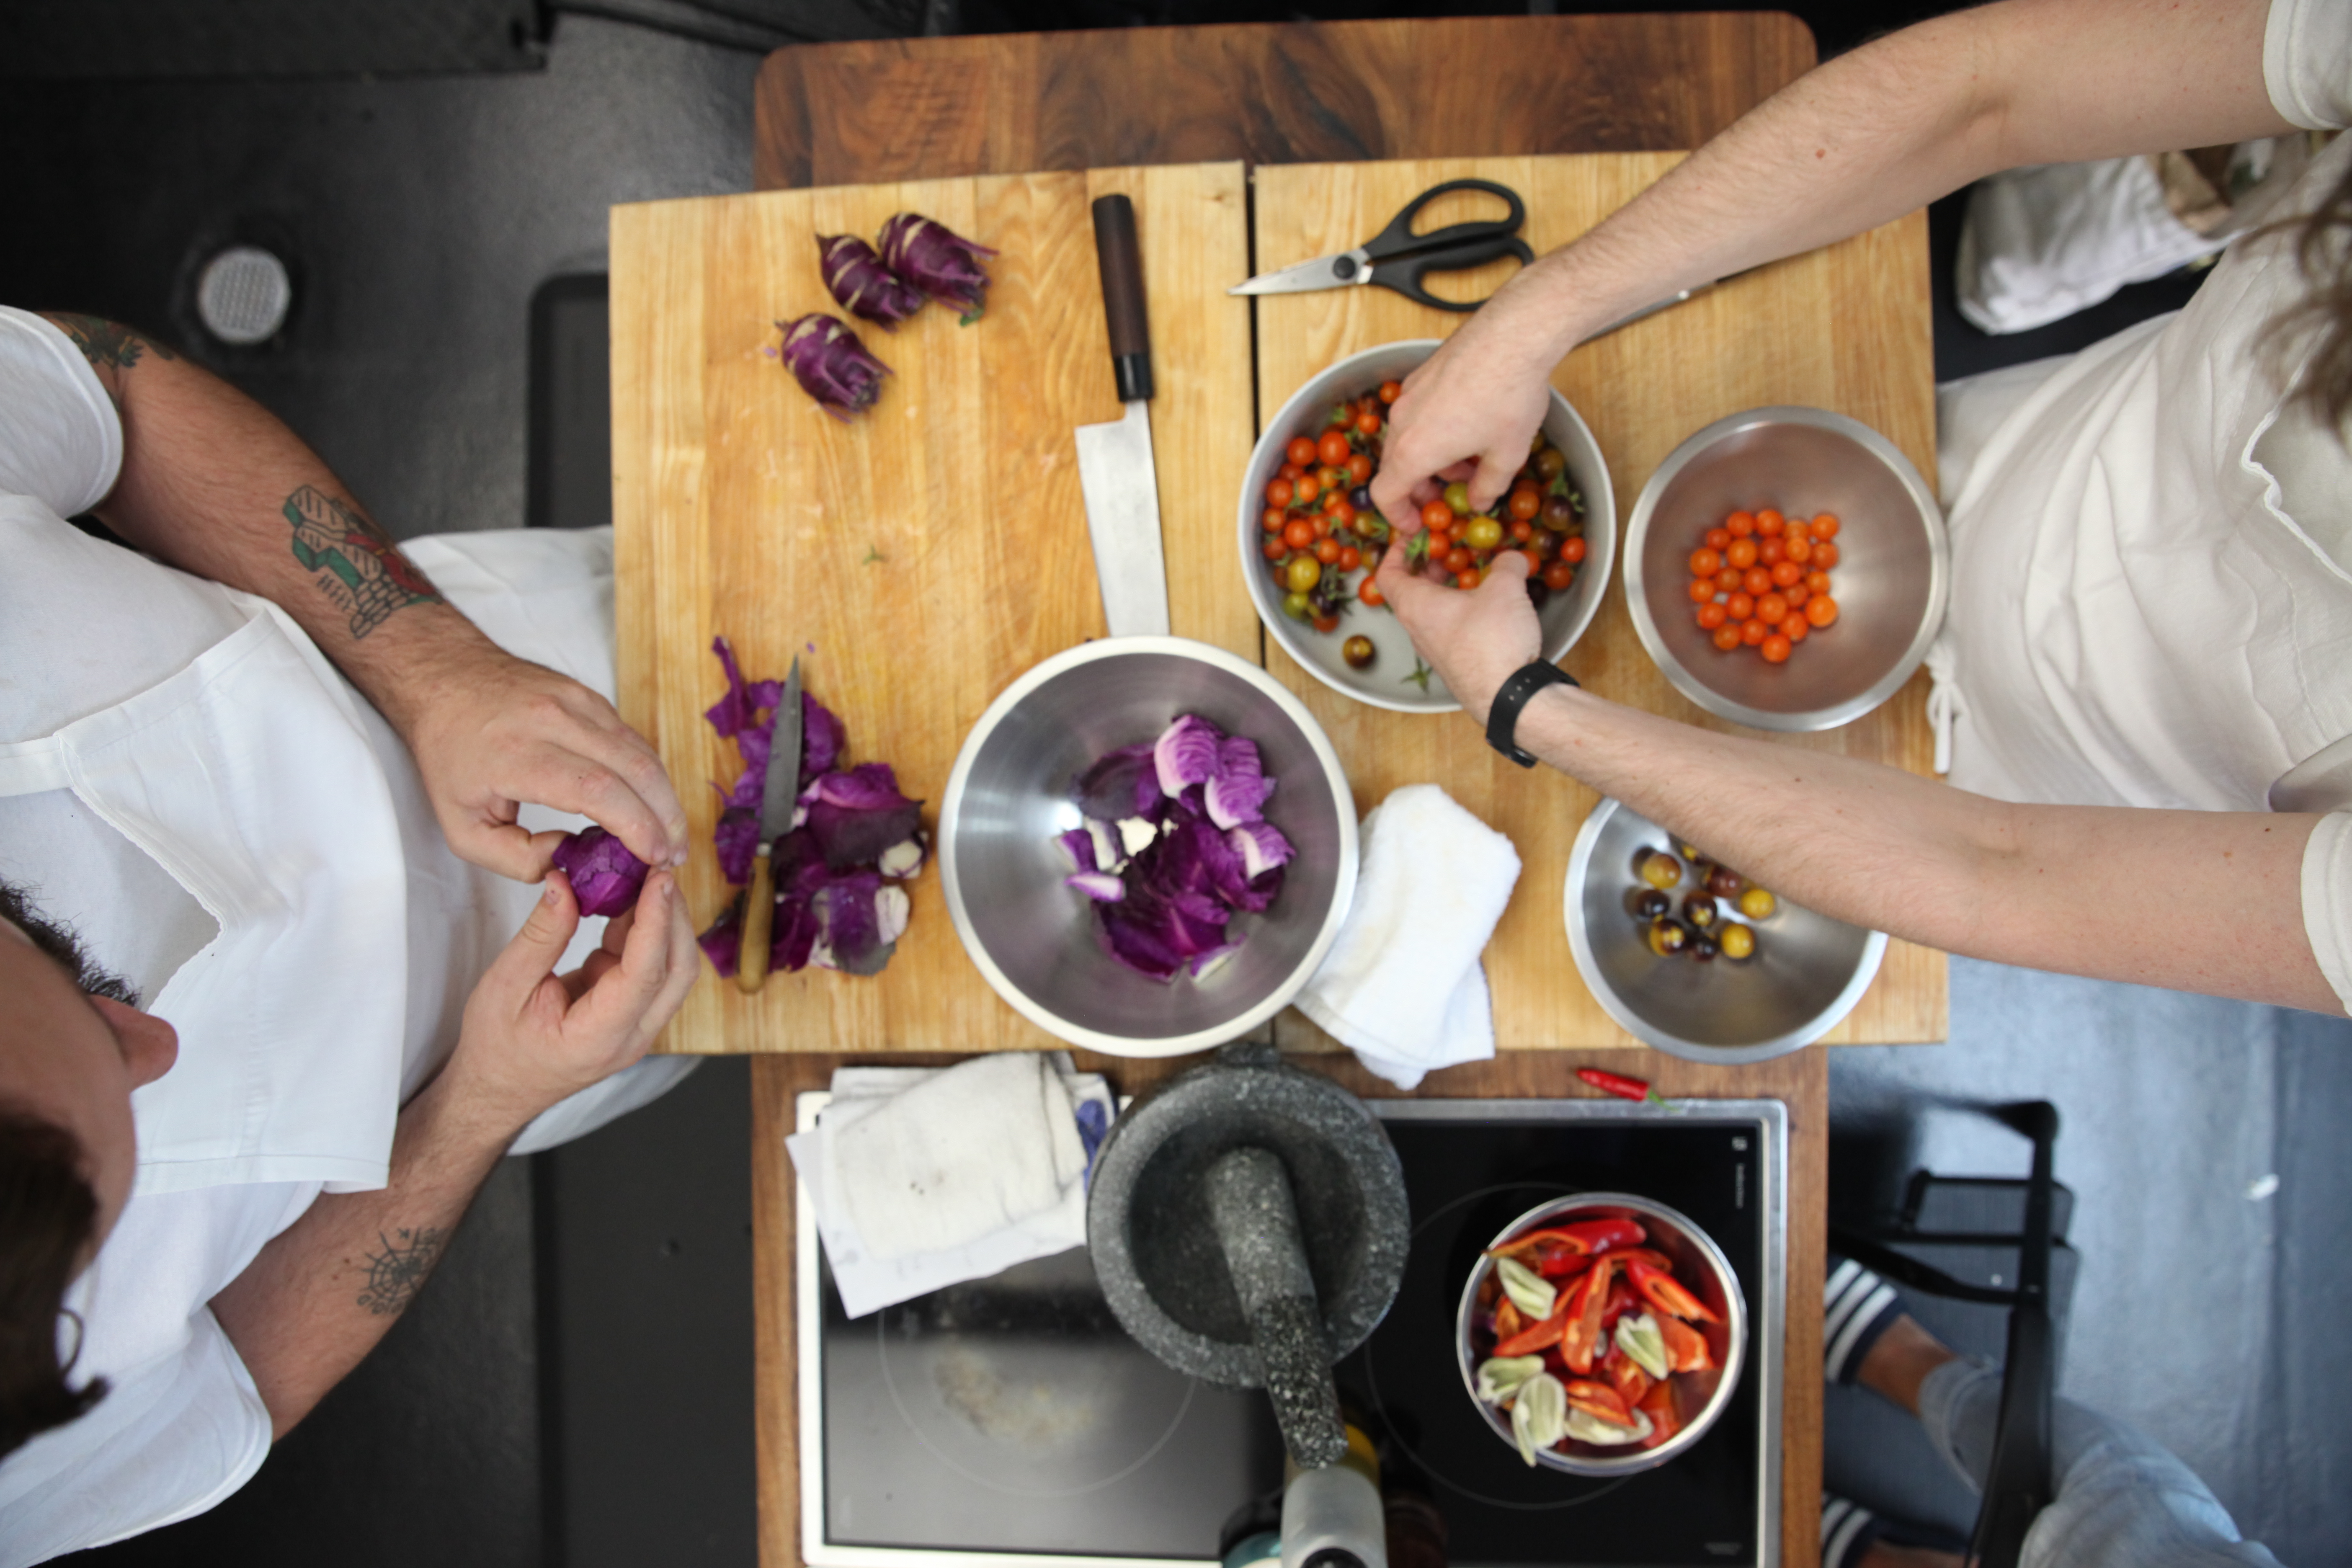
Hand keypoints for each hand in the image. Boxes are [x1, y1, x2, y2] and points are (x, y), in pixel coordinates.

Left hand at [399, 643, 687, 880]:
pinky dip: (648, 775)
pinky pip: (631, 739)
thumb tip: (569, 860)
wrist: (445, 678)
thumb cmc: (450, 755)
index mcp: (517, 754)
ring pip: (641, 752)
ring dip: (665, 797)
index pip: (597, 790)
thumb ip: (515, 859)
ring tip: (670, 835)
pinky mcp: (589, 695)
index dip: (636, 826)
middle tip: (674, 854)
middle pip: (634, 769)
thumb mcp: (460, 827)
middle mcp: (552, 720)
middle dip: (665, 818)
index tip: (654, 858)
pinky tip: (650, 802)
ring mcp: (575, 701)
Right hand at [449, 868, 699, 1131]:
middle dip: (673, 915)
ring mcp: (638, 1027)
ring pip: (671, 967)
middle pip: (677, 970)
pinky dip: (643, 932)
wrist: (497, 1089)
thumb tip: (565, 883)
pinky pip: (651, 967)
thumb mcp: (504, 987)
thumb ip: (541, 937)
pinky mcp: (633, 1012)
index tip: (658, 878)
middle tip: (656, 867)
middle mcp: (632, 1037)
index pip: (645, 975)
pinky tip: (625, 900)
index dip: (656, 922)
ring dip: (663, 921)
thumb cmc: (496, 1047)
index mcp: (598, 1038)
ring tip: (642, 876)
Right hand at [1368, 290, 1564, 528]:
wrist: (1513, 334)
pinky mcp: (1421, 374)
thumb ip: (1488, 487)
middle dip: (1421, 488)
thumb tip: (1479, 502)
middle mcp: (1402, 422)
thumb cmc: (1509, 397)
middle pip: (1396, 467)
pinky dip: (1434, 430)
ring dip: (1432, 458)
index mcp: (1414, 451)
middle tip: (1450, 495)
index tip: (1417, 524)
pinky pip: (1418, 413)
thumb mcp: (1507, 455)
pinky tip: (1469, 425)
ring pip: (1408, 438)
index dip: (1398, 516)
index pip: (1385, 494)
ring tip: (1469, 460)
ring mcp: (1409, 395)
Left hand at [1373, 529, 1542, 723]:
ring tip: (1473, 574)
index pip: (1387, 574)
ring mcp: (1435, 650)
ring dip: (1447, 589)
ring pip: (1430, 611)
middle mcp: (1417, 629)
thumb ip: (1507, 565)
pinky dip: (1460, 610)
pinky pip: (1449, 629)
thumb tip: (1513, 557)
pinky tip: (1488, 605)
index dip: (1396, 551)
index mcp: (1415, 606)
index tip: (1413, 537)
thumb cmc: (1493, 640)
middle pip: (1409, 591)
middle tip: (1449, 550)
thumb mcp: (1504, 588)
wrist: (1508, 697)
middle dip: (1428, 566)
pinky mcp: (1455, 664)